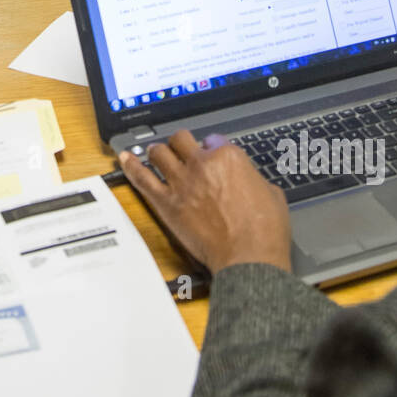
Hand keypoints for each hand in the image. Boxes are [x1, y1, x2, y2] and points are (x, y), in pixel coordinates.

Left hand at [118, 129, 292, 275]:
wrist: (248, 257)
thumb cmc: (264, 230)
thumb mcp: (272, 193)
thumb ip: (253, 177)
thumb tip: (248, 178)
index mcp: (228, 157)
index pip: (213, 139)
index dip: (212, 146)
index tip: (210, 153)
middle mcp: (201, 164)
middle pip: (181, 139)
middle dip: (182, 143)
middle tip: (181, 150)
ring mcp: (181, 183)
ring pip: (159, 153)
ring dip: (158, 152)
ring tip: (156, 154)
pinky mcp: (166, 204)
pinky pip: (142, 178)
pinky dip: (131, 166)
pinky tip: (125, 158)